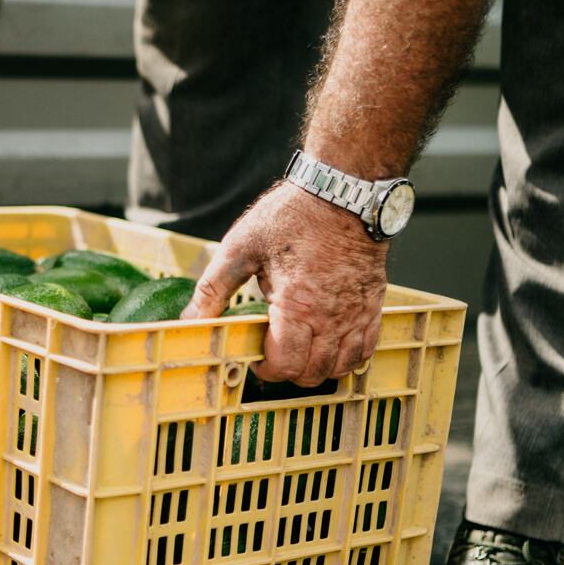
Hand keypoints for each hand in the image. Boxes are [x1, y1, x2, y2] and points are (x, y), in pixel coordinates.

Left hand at [183, 185, 387, 384]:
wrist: (343, 191)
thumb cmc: (293, 215)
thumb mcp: (241, 247)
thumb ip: (213, 288)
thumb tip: (190, 318)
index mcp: (296, 306)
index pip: (284, 365)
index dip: (266, 369)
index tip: (256, 357)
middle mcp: (331, 317)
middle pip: (312, 373)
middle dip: (288, 371)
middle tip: (274, 354)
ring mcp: (356, 312)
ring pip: (341, 366)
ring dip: (318, 368)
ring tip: (300, 351)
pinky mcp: (373, 303)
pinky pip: (366, 348)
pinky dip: (348, 357)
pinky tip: (331, 345)